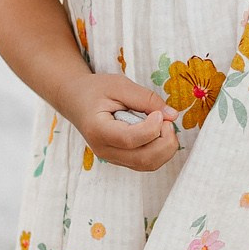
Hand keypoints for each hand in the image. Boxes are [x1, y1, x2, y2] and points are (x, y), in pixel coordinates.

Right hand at [60, 72, 180, 172]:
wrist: (76, 101)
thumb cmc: (95, 90)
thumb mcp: (119, 85)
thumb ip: (146, 99)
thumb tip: (172, 115)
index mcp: (98, 130)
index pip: (129, 139)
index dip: (151, 129)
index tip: (159, 114)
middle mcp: (104, 150)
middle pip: (142, 159)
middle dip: (165, 141)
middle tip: (166, 120)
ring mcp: (112, 158)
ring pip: (148, 165)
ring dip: (165, 148)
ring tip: (163, 125)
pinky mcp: (121, 159)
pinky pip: (146, 163)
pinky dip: (160, 151)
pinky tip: (158, 133)